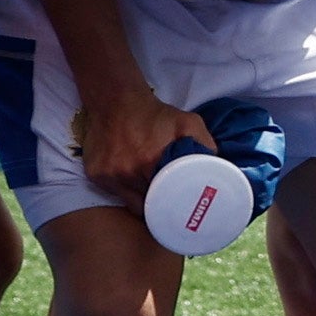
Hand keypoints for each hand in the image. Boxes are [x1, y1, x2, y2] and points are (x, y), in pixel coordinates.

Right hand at [75, 84, 210, 203]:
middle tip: (169, 206)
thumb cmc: (155, 114)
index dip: (169, 212)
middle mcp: (126, 172)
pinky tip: (133, 184)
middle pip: (145, 205)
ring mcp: (108, 175)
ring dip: (141, 200)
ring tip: (153, 197)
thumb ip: (205, 144)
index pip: (160, 204)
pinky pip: (114, 192)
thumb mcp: (188, 122)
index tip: (178, 214)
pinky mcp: (95, 173)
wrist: (117, 101)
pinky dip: (124, 191)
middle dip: (158, 207)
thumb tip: (220, 167)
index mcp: (149, 162)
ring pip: (129, 201)